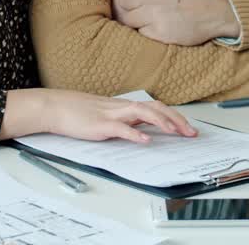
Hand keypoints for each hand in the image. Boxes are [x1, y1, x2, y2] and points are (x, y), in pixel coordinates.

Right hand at [4, 89, 197, 142]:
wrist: (55, 107)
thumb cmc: (79, 113)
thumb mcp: (107, 116)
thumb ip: (125, 121)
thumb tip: (144, 130)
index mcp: (125, 106)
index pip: (157, 107)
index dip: (175, 116)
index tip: (189, 128)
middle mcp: (122, 107)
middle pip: (156, 108)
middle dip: (177, 120)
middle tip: (192, 134)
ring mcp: (112, 114)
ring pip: (142, 113)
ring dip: (162, 122)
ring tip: (176, 133)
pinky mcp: (100, 125)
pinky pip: (121, 128)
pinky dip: (135, 134)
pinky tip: (146, 141)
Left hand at [112, 0, 239, 45]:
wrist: (218, 11)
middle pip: (123, 1)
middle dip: (128, 5)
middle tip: (139, 7)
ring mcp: (155, 13)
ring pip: (127, 18)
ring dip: (133, 19)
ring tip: (145, 18)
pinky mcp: (160, 32)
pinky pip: (138, 31)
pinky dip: (144, 30)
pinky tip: (155, 26)